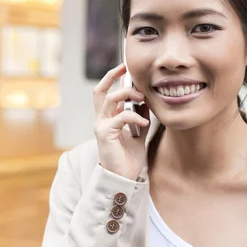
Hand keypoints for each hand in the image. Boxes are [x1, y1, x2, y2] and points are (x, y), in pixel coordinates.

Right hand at [93, 64, 150, 180]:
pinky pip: (120, 116)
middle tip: (128, 72)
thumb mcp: (139, 133)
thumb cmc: (129, 158)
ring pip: (110, 99)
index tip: (125, 68)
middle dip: (112, 77)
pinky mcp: (104, 134)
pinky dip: (134, 115)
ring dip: (128, 94)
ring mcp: (101, 126)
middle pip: (100, 91)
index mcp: (108, 119)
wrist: (124, 177)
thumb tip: (146, 102)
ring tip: (142, 98)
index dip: (112, 78)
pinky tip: (144, 120)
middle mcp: (101, 120)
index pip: (105, 93)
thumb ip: (140, 117)